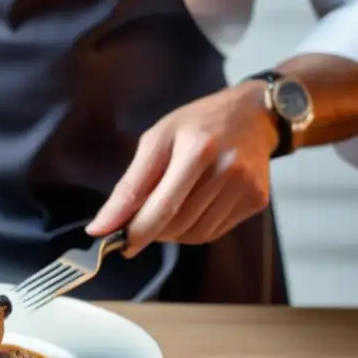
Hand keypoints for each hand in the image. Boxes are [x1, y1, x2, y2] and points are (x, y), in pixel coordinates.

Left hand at [86, 82, 278, 257]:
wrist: (253, 115)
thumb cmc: (197, 124)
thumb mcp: (157, 140)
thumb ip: (129, 186)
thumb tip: (101, 227)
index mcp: (198, 150)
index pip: (162, 207)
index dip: (137, 232)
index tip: (117, 243)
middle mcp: (226, 170)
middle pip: (177, 225)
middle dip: (152, 229)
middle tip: (144, 216)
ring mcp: (245, 188)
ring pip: (194, 235)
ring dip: (173, 231)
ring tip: (172, 205)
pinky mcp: (256, 201)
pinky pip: (213, 233)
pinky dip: (194, 229)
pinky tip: (194, 205)